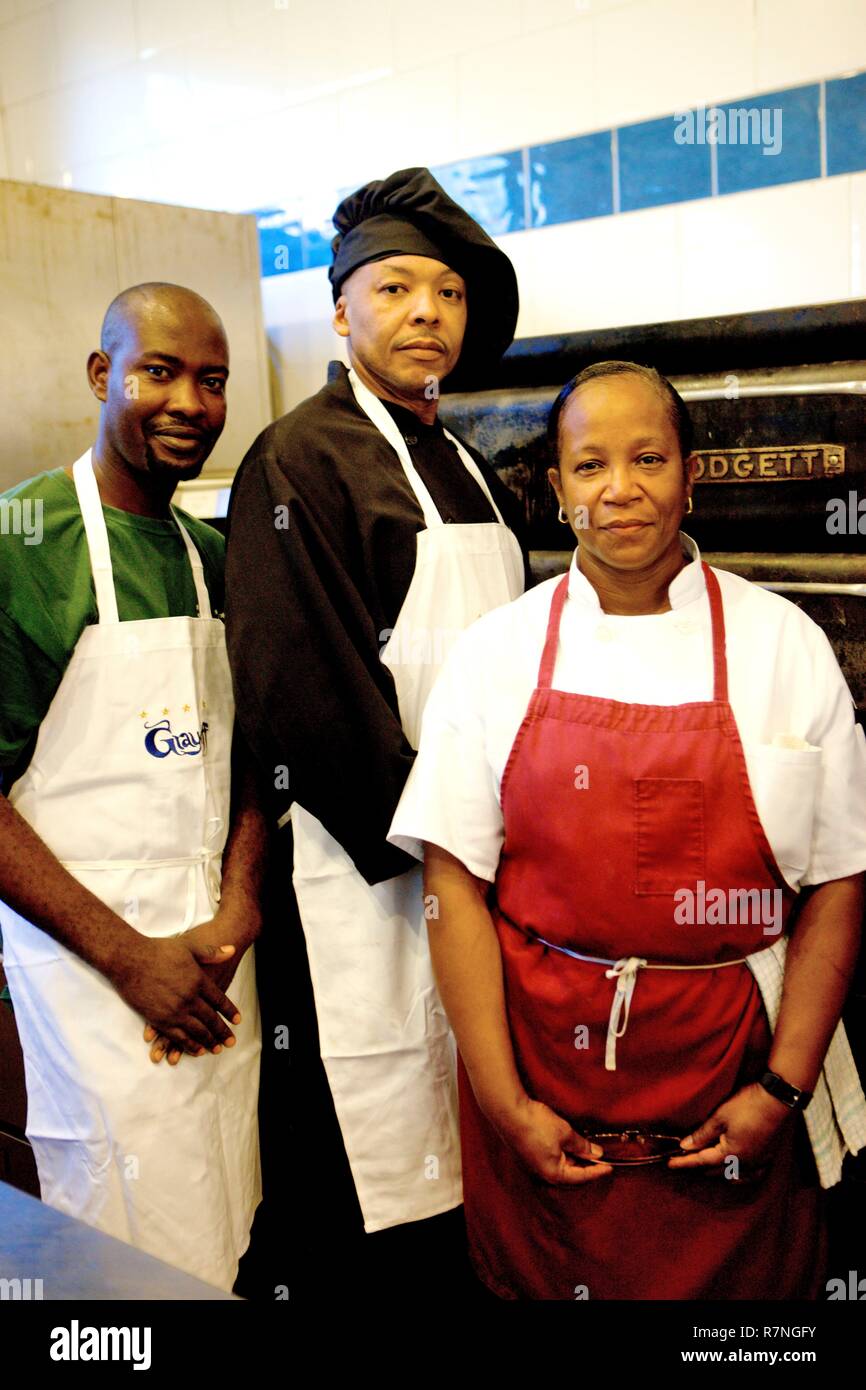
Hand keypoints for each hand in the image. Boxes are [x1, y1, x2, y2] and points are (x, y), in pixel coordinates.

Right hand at [143, 913, 251, 1063]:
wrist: (129, 959)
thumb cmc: (158, 950)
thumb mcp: (189, 946)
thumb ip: (211, 952)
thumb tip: (232, 950)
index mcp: (198, 981)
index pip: (220, 1000)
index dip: (230, 1011)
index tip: (237, 1021)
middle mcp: (189, 998)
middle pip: (211, 1019)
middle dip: (222, 1032)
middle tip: (231, 1042)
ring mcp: (174, 1011)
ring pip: (197, 1031)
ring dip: (209, 1042)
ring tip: (217, 1050)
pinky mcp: (159, 1019)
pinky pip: (178, 1036)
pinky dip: (189, 1045)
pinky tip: (196, 1050)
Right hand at [495, 1096, 613, 1185]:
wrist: (509, 1112)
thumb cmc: (537, 1124)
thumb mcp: (565, 1133)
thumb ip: (582, 1145)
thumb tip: (596, 1153)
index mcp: (553, 1174)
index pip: (581, 1176)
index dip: (597, 1171)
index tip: (610, 1167)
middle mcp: (543, 1174)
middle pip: (570, 1174)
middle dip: (585, 1167)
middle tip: (600, 1158)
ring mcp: (534, 1165)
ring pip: (560, 1166)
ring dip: (574, 1160)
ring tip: (586, 1150)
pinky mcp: (529, 1155)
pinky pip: (551, 1160)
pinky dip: (563, 1155)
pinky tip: (568, 1145)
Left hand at [667, 1081, 792, 1180]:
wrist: (779, 1099)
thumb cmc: (747, 1105)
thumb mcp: (719, 1117)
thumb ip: (702, 1134)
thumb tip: (685, 1145)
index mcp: (730, 1154)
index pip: (701, 1160)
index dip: (684, 1162)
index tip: (669, 1163)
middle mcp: (745, 1163)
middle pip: (717, 1169)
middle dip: (699, 1167)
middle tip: (684, 1162)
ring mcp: (759, 1161)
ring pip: (735, 1175)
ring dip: (718, 1173)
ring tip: (706, 1169)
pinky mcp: (769, 1156)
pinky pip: (753, 1174)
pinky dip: (742, 1177)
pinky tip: (737, 1174)